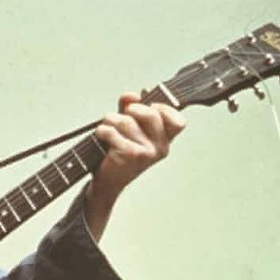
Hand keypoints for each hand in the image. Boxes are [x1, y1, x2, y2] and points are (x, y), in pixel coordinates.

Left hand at [83, 93, 186, 239]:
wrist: (107, 183)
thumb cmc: (120, 154)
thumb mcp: (129, 127)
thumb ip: (131, 108)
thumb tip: (131, 95)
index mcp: (165, 141)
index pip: (178, 122)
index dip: (165, 109)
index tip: (150, 106)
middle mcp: (160, 148)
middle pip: (151, 114)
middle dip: (132, 109)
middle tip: (123, 114)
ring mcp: (147, 153)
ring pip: (127, 121)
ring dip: (110, 120)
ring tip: (107, 128)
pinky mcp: (130, 156)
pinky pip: (113, 131)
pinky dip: (102, 131)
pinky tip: (100, 136)